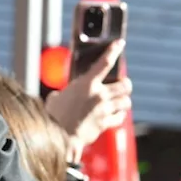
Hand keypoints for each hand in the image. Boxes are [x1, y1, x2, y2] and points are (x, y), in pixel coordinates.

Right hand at [44, 41, 132, 156]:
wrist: (60, 137)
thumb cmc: (54, 116)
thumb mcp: (57, 97)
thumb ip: (67, 93)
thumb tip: (64, 96)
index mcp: (86, 84)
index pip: (104, 63)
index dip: (114, 51)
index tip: (120, 43)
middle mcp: (99, 95)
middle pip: (125, 85)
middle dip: (125, 85)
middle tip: (122, 85)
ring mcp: (104, 110)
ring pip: (126, 102)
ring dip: (123, 101)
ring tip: (118, 102)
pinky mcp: (106, 123)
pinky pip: (120, 117)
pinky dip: (118, 116)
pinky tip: (113, 116)